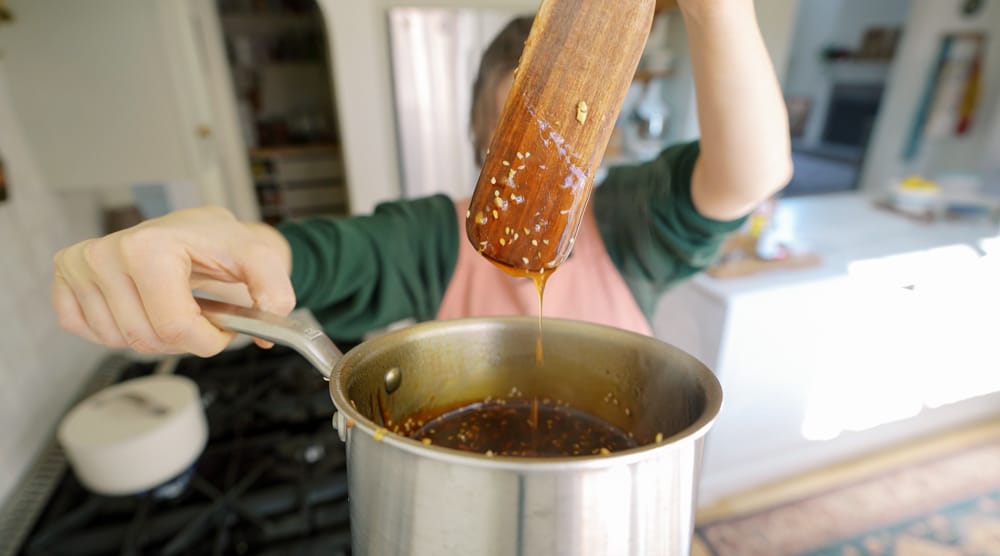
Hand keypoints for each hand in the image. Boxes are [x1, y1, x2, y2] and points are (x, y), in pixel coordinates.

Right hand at [52, 206, 294, 356]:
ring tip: (171, 303)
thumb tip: (265, 331)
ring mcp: (80, 266)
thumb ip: (274, 290)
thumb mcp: (258, 258)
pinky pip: (88, 333)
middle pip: (146, 339)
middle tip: (199, 311)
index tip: (223, 325)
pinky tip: (139, 305)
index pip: (174, 327)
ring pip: (119, 342)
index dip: (208, 339)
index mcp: (149, 247)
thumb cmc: (219, 243)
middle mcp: (106, 254)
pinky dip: (119, 330)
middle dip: (184, 338)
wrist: (197, 231)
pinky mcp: (66, 280)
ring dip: (153, 335)